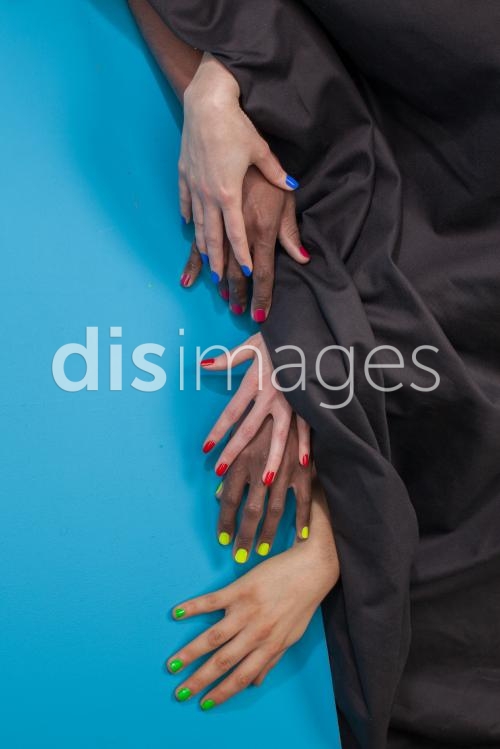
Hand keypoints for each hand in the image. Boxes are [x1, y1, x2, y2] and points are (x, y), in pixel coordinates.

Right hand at [167, 516, 338, 708]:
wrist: (311, 569)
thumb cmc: (302, 602)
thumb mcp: (292, 636)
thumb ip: (272, 659)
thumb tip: (255, 684)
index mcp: (269, 646)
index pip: (241, 677)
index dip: (221, 693)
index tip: (204, 703)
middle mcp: (256, 632)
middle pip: (222, 662)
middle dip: (199, 680)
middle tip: (180, 692)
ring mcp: (246, 611)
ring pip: (213, 637)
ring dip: (190, 653)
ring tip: (172, 664)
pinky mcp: (240, 589)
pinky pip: (212, 601)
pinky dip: (193, 608)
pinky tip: (176, 614)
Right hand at [180, 53, 299, 281]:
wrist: (206, 103)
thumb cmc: (236, 126)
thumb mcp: (261, 151)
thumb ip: (277, 174)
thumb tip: (293, 187)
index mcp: (229, 195)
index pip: (235, 234)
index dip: (241, 255)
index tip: (245, 272)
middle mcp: (209, 195)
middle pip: (212, 236)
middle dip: (217, 260)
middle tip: (219, 280)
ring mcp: (194, 186)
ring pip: (197, 223)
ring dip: (202, 244)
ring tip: (205, 261)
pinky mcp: (184, 174)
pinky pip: (185, 202)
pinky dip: (187, 216)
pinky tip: (188, 226)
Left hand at [202, 333, 309, 481]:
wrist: (310, 331)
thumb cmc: (279, 337)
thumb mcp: (252, 343)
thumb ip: (229, 358)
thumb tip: (203, 365)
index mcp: (255, 381)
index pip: (231, 412)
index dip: (218, 430)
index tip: (206, 447)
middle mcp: (271, 394)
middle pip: (249, 428)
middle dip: (234, 450)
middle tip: (220, 469)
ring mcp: (292, 400)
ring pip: (279, 435)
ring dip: (272, 458)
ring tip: (265, 480)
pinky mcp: (309, 401)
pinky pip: (306, 426)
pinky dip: (305, 444)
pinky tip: (303, 462)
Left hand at [215, 413, 311, 560]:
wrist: (292, 392)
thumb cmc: (260, 414)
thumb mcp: (238, 432)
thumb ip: (228, 462)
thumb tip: (217, 489)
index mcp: (241, 459)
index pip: (228, 499)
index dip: (224, 521)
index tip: (221, 539)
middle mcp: (260, 468)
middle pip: (250, 510)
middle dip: (244, 535)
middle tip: (239, 555)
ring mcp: (283, 470)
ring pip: (274, 509)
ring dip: (268, 532)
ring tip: (262, 550)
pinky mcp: (303, 468)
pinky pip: (304, 499)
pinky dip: (302, 518)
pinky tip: (299, 535)